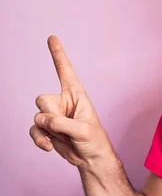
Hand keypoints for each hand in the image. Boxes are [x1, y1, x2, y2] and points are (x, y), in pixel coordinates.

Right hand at [29, 36, 113, 167]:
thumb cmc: (93, 140)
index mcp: (76, 94)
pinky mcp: (46, 128)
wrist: (90, 158)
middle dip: (52, 116)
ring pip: (37, 116)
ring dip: (49, 130)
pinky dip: (39, 139)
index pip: (65, 71)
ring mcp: (53, 115)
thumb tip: (42, 120)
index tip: (52, 37)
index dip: (58, 54)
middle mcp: (62, 101)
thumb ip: (62, 123)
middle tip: (67, 127)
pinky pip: (33, 130)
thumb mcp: (83, 130)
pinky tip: (49, 147)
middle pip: (42, 100)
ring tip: (65, 137)